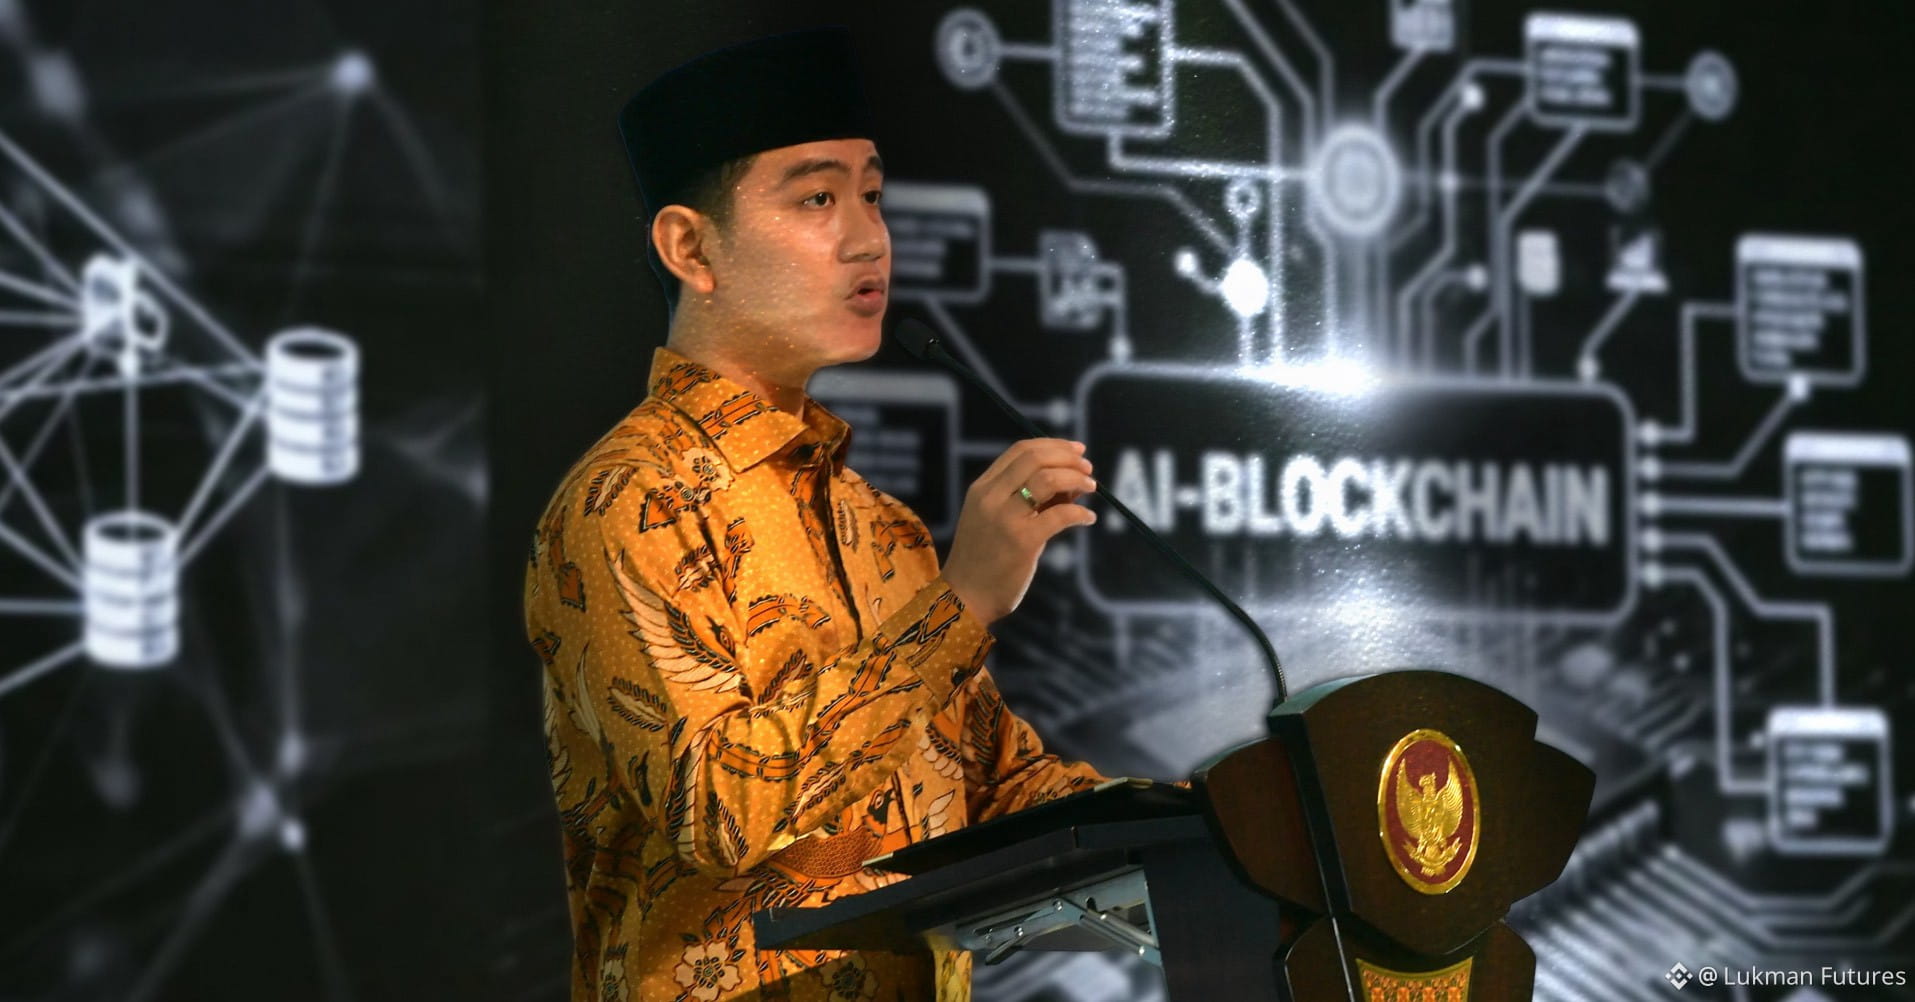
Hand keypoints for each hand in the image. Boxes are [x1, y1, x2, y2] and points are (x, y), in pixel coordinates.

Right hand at [941, 438, 1096, 624]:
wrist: (964, 597)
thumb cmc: (984, 559)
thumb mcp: (997, 520)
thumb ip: (1029, 499)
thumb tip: (1073, 484)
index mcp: (983, 488)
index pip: (1020, 451)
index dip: (1053, 445)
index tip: (1076, 451)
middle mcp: (990, 497)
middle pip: (1035, 458)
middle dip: (1068, 458)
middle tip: (1088, 469)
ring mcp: (1005, 518)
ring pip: (1049, 479)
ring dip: (1077, 479)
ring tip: (1091, 489)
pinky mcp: (1022, 541)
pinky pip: (1060, 515)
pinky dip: (1081, 514)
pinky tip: (1087, 519)